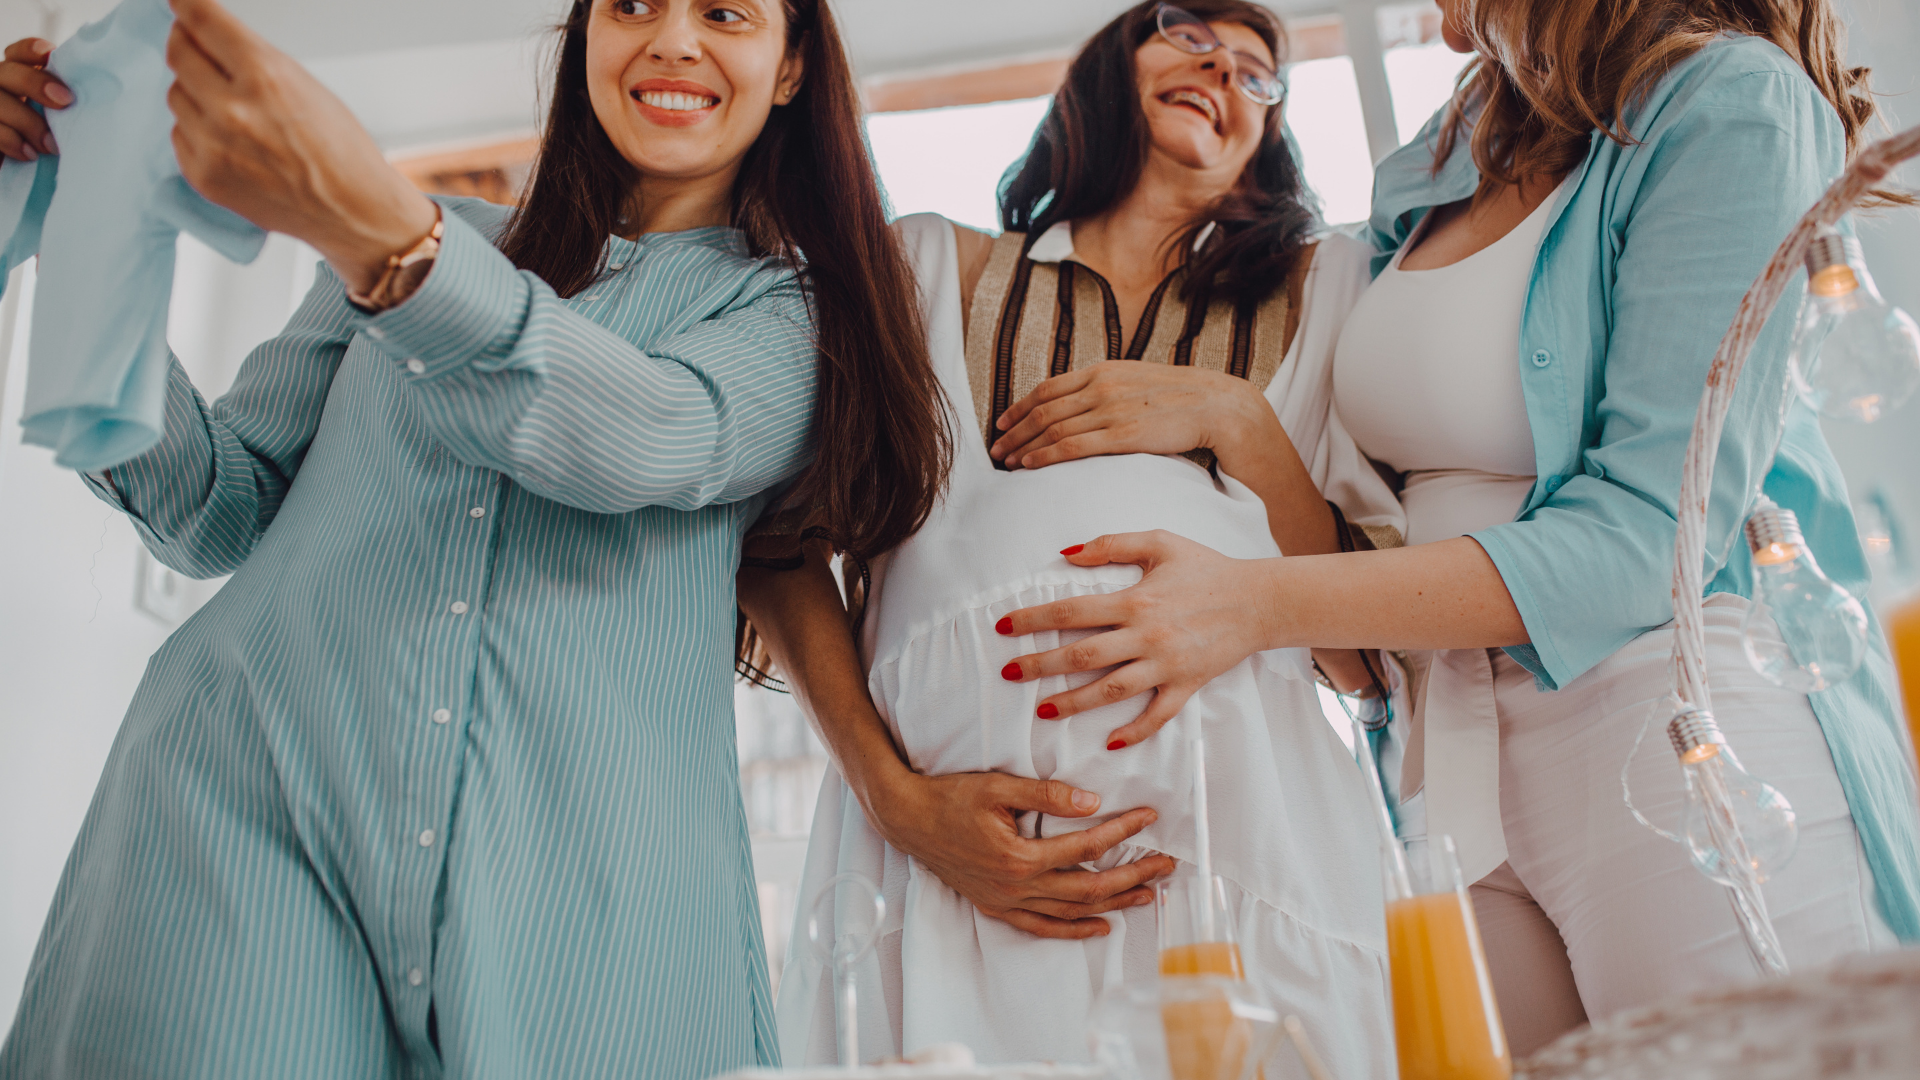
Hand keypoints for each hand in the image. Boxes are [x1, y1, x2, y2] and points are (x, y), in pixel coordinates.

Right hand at [0, 38, 70, 161]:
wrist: (32, 162)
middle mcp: (1, 84)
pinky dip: (11, 140)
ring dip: (27, 122)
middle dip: (35, 84)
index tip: (49, 56)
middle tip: (65, 102)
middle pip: (8, 72)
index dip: (32, 50)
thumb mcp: (63, 115)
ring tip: (51, 145)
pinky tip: (29, 153)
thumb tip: (99, 98)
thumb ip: (68, 101)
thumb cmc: (54, 136)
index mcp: (21, 74)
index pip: (21, 52)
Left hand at [165, 0, 436, 292]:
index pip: (202, 19)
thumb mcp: (306, 85)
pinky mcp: (204, 176)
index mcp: (265, 75)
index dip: (186, 4)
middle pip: (178, 53)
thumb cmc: (341, 150)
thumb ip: (254, 59)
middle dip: (187, 44)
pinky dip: (197, 131)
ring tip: (229, 107)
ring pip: (176, 95)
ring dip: (194, 92)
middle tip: (199, 47)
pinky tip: (229, 139)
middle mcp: (233, 109)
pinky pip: (180, 135)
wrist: (353, 211)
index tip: (178, 0)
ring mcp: (214, 146)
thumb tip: (210, 39)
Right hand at [864, 766, 1175, 938]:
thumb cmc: (950, 797)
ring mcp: (1006, 901)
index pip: (1087, 847)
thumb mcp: (998, 786)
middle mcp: (1017, 886)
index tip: (1149, 817)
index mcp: (1020, 856)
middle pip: (1090, 888)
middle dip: (1133, 876)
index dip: (1123, 831)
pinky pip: (1041, 927)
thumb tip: (1092, 802)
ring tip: (1148, 894)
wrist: (907, 819)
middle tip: (1166, 865)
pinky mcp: (996, 906)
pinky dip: (1073, 930)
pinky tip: (1100, 927)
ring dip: (1114, 904)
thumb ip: (1046, 795)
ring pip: (1071, 912)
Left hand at [989, 361, 1270, 470]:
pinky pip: (1072, 445)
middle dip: (1015, 430)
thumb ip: (1110, 390)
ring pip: (1052, 428)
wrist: (1219, 406)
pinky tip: (1029, 465)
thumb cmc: (1182, 400)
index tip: (1003, 423)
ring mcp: (1111, 409)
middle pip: (1043, 409)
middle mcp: (1101, 386)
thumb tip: (1087, 404)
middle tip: (995, 449)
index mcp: (1104, 370)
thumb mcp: (1138, 384)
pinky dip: (1044, 455)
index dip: (1020, 406)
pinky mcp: (1122, 434)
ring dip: (1024, 446)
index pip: (1049, 388)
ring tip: (1006, 462)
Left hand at [999, 531, 1270, 746]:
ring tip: (1043, 709)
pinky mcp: (1187, 684)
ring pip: (1111, 690)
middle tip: (1008, 674)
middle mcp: (1147, 635)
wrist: (1259, 599)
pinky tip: (1109, 743)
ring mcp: (1167, 664)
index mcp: (1135, 599)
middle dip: (1040, 665)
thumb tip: (1066, 553)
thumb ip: (1111, 544)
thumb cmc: (1207, 568)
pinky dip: (1134, 731)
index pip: (1071, 611)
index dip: (1033, 619)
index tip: (1004, 627)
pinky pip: (1157, 715)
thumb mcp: (1160, 542)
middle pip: (1082, 655)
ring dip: (1074, 702)